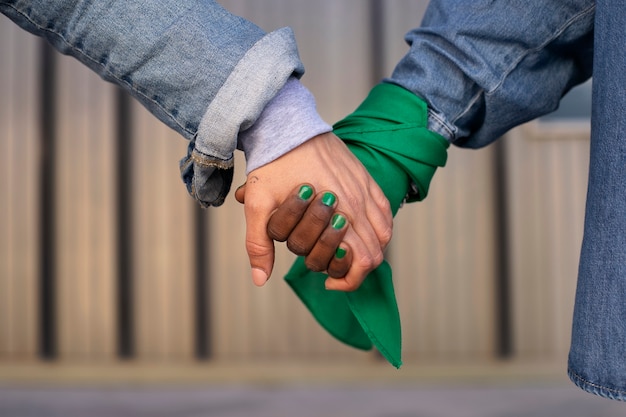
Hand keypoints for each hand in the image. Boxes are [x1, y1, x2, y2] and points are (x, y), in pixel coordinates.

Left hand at [235, 132, 391, 290]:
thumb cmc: (272, 164)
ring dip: (368, 250)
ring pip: (385, 235)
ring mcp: (365, 188)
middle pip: (375, 253)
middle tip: (332, 269)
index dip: (347, 281)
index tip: (327, 282)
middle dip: (355, 270)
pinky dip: (379, 229)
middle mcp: (357, 202)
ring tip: (346, 252)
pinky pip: (386, 211)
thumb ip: (259, 244)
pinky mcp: (366, 178)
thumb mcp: (258, 204)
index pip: (361, 261)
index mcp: (336, 212)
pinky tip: (359, 230)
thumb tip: (260, 279)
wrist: (286, 125)